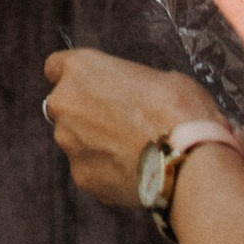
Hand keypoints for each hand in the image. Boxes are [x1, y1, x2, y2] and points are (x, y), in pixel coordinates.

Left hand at [43, 47, 225, 208]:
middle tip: (120, 123)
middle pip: (64, 107)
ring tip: (133, 152)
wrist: (187, 161)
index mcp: (81, 68)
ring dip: (95, 145)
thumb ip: (131, 83)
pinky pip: (91, 171)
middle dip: (85, 114)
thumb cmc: (179, 110)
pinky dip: (107, 172)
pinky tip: (136, 172)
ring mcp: (70, 143)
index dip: (74, 78)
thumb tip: (138, 95)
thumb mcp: (160, 77)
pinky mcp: (82, 177)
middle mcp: (65, 104)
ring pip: (75, 141)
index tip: (89, 87)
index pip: (55, 66)